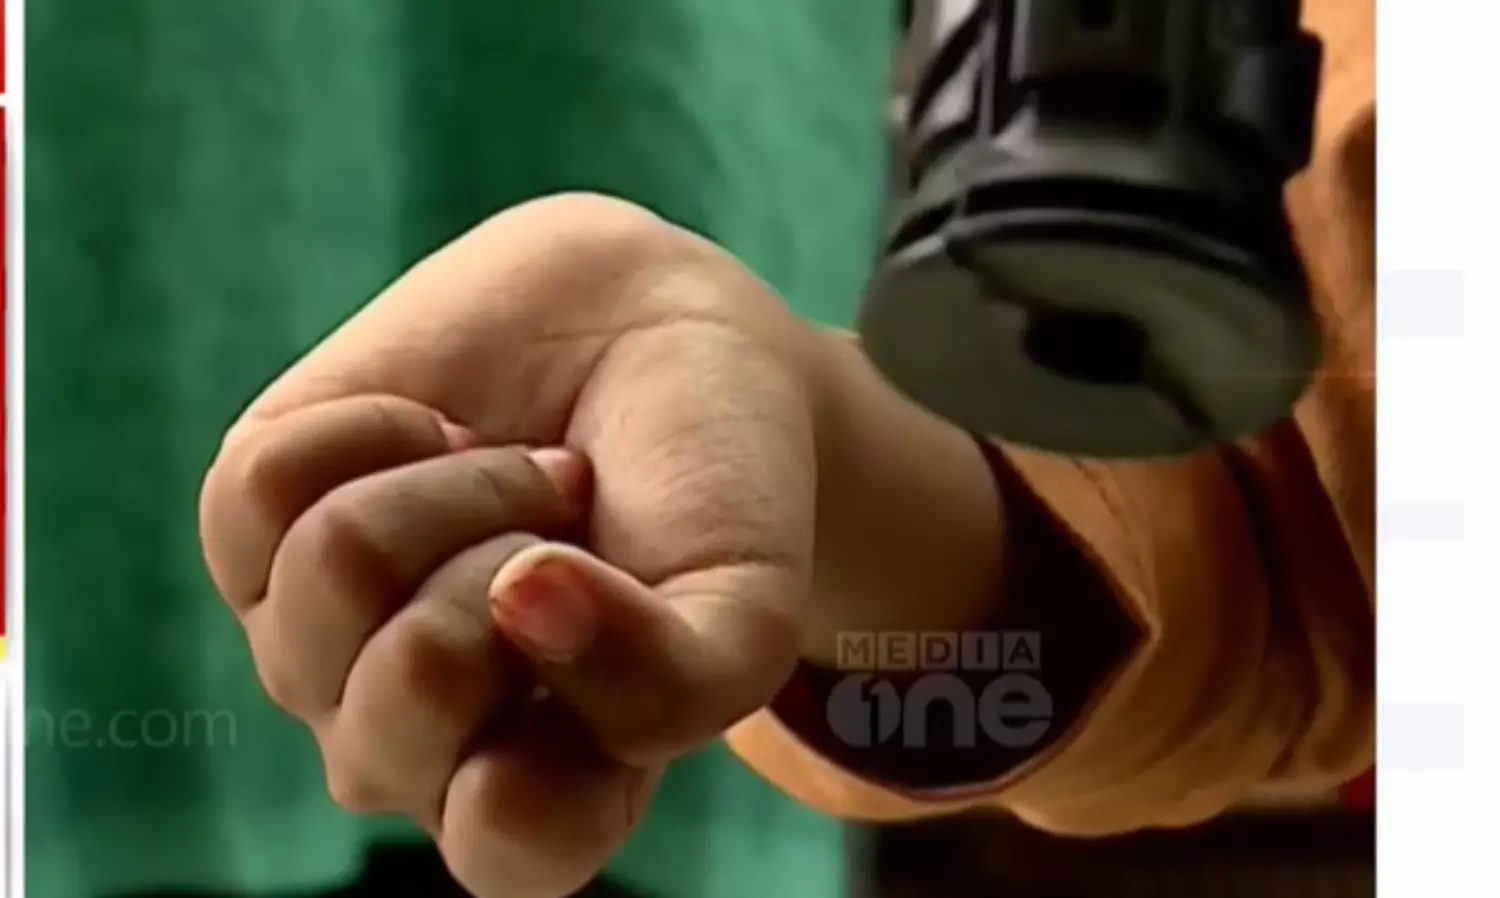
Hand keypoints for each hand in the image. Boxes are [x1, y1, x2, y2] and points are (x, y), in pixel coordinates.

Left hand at [200, 194, 828, 896]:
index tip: (628, 592)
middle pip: (412, 681)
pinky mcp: (254, 530)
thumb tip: (519, 599)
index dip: (584, 693)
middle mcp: (410, 744)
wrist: (653, 336)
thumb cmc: (706, 492)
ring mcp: (321, 645)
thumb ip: (674, 679)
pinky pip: (265, 484)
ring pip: (338, 567)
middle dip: (516, 553)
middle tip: (566, 522)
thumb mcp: (746, 605)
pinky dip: (377, 425)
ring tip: (512, 477)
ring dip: (462, 484)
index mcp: (539, 796)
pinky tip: (432, 435)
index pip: (507, 837)